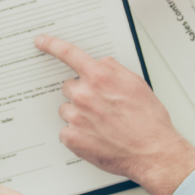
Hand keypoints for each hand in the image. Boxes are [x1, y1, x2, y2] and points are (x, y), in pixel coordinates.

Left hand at [35, 36, 194, 194]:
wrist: (152, 152)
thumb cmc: (148, 121)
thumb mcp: (137, 84)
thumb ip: (114, 69)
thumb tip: (101, 65)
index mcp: (100, 77)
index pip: (69, 54)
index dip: (52, 45)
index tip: (41, 41)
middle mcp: (84, 95)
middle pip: (69, 87)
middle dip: (81, 93)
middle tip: (100, 106)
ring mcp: (76, 117)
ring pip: (67, 110)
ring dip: (79, 115)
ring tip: (101, 125)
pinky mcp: (72, 138)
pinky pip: (66, 131)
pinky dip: (77, 134)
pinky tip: (95, 138)